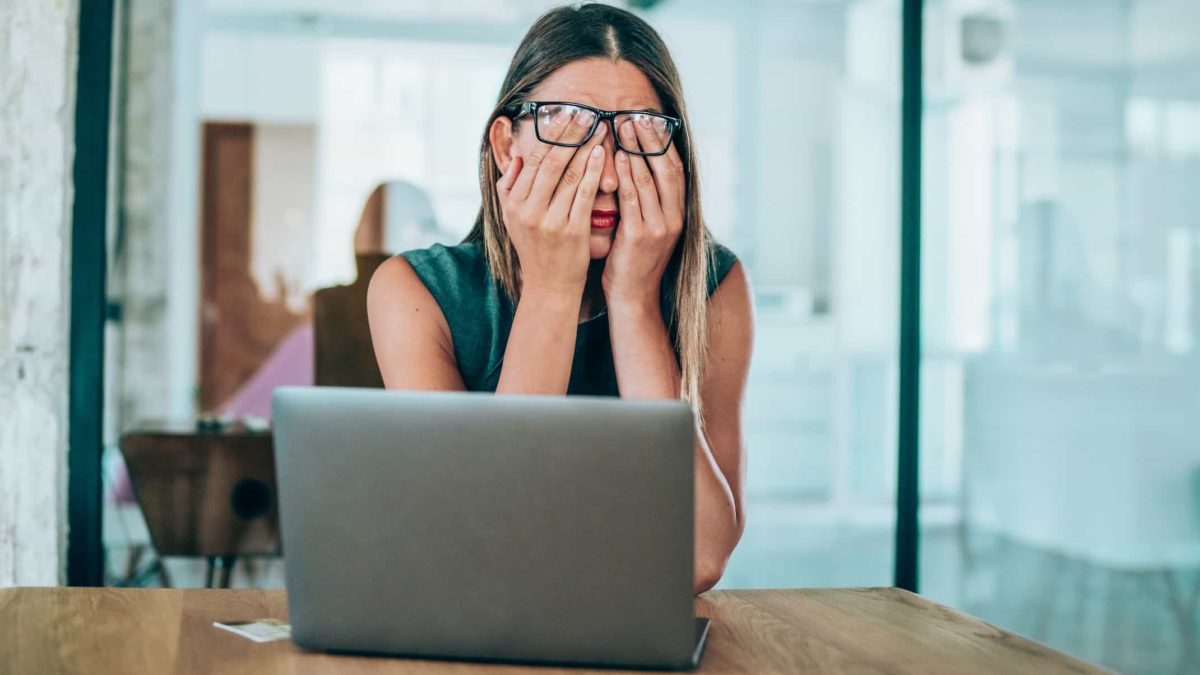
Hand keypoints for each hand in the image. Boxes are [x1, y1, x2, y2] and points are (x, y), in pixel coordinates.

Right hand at [497, 117, 608, 296]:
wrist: (549, 287)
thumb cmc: (535, 248)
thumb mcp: (512, 219)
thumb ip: (509, 187)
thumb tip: (514, 155)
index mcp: (513, 204)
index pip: (532, 160)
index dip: (549, 135)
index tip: (564, 115)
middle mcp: (528, 211)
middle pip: (550, 163)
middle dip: (569, 135)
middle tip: (585, 112)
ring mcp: (550, 221)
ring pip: (568, 175)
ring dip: (585, 147)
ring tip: (599, 127)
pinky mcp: (572, 231)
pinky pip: (584, 194)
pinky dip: (593, 171)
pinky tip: (602, 154)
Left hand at [602, 118, 684, 306]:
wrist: (632, 298)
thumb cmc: (632, 261)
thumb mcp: (646, 227)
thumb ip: (645, 200)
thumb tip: (634, 168)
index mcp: (678, 213)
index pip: (675, 169)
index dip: (662, 143)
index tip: (649, 120)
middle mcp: (674, 218)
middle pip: (665, 168)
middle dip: (650, 140)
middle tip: (635, 116)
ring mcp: (660, 227)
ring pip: (649, 180)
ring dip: (635, 150)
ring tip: (623, 127)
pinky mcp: (640, 237)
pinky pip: (632, 199)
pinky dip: (625, 175)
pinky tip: (615, 157)